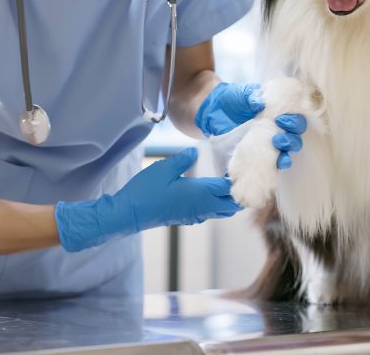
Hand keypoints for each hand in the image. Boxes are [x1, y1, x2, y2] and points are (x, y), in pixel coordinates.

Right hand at [54, 148, 240, 251]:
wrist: (129, 214)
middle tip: (236, 176)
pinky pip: (210, 213)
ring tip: (225, 183)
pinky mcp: (187, 218)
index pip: (229, 189)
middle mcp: (202, 207)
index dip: (237, 180)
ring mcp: (195, 215)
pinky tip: (209, 192)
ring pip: (222, 212)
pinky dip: (216, 204)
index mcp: (201, 193)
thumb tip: (196, 151)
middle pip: (232, 206)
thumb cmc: (146, 191)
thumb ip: (183, 159)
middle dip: (238, 194)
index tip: (241, 168)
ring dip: (227, 200)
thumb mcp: (164, 168)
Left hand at [196, 82, 307, 169]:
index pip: (296, 117)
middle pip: (295, 135)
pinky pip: (274, 161)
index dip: (295, 120)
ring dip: (288, 149)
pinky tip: (279, 163)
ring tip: (278, 145)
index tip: (282, 119)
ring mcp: (269, 141)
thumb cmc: (232, 99)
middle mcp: (277, 127)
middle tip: (279, 133)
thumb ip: (251, 96)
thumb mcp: (242, 94)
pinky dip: (279, 163)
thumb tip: (260, 102)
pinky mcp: (259, 154)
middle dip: (292, 135)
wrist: (213, 111)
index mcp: (278, 111)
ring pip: (289, 148)